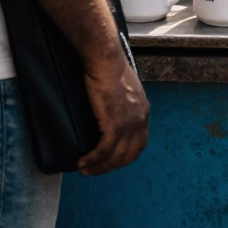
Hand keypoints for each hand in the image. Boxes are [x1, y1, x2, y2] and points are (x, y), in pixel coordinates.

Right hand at [79, 49, 149, 175]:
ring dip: (100, 167)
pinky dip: (93, 160)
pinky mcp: (115, 124)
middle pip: (128, 155)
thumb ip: (124, 102)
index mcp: (143, 110)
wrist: (105, 59)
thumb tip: (114, 110)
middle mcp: (140, 120)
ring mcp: (129, 123)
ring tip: (86, 169)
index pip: (140, 143)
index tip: (112, 160)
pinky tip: (83, 162)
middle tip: (96, 169)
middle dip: (111, 166)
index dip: (126, 155)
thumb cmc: (109, 66)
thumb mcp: (125, 87)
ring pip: (116, 157)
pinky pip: (104, 151)